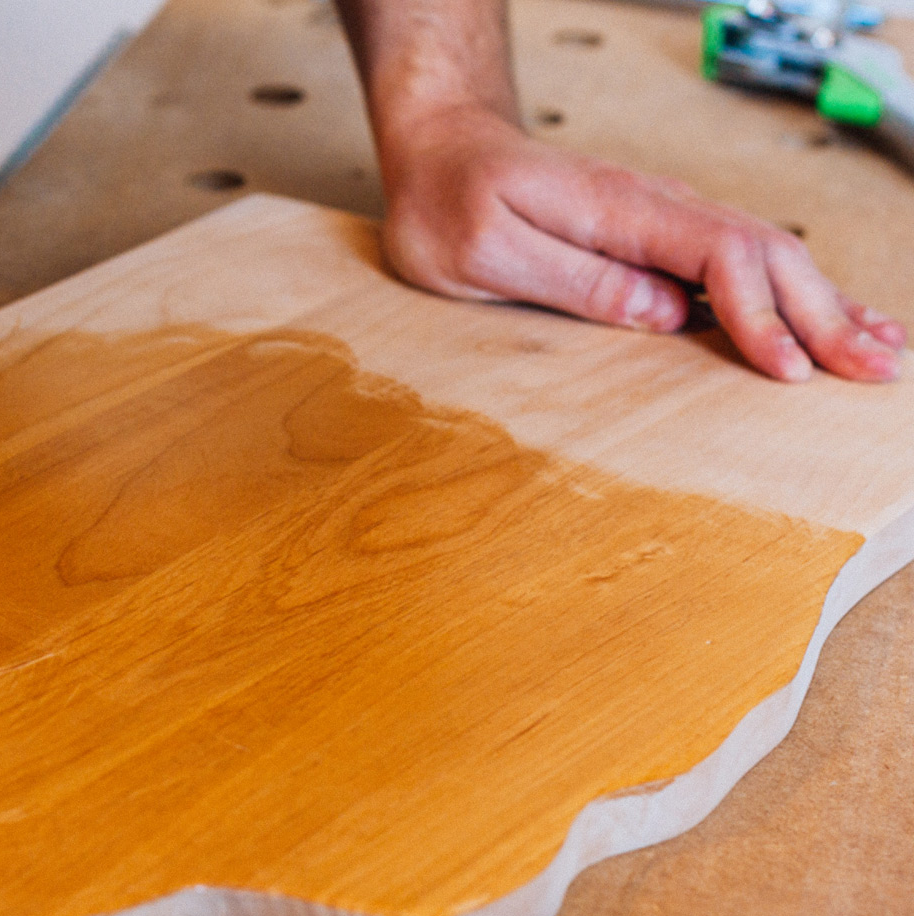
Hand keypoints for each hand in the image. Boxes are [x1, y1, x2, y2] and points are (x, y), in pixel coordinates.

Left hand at [376, 104, 904, 380]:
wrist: (440, 151)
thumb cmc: (447, 203)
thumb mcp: (485, 251)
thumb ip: (573, 280)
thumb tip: (664, 313)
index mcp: (616, 208)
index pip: (718, 255)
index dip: (760, 315)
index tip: (787, 368)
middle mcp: (654, 206)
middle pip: (764, 253)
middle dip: (823, 313)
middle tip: (874, 369)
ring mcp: (661, 217)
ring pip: (765, 255)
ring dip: (824, 303)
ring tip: (879, 349)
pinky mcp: (656, 235)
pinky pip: (739, 261)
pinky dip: (791, 293)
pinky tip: (826, 319)